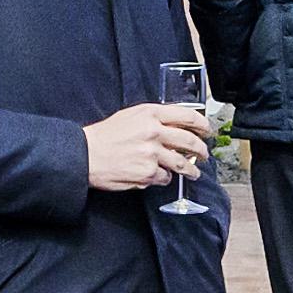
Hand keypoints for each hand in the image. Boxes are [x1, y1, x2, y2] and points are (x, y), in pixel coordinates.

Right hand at [85, 101, 214, 193]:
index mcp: (150, 114)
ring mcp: (152, 154)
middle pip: (190, 141)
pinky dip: (164, 178)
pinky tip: (158, 176)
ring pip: (182, 163)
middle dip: (202, 150)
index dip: (202, 124)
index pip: (187, 116)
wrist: (85, 154)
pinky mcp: (148, 173)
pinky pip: (165, 178)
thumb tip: (176, 127)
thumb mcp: (130, 116)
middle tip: (204, 154)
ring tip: (194, 172)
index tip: (207, 130)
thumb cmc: (105, 135)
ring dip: (192, 170)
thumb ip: (153, 119)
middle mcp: (154, 132)